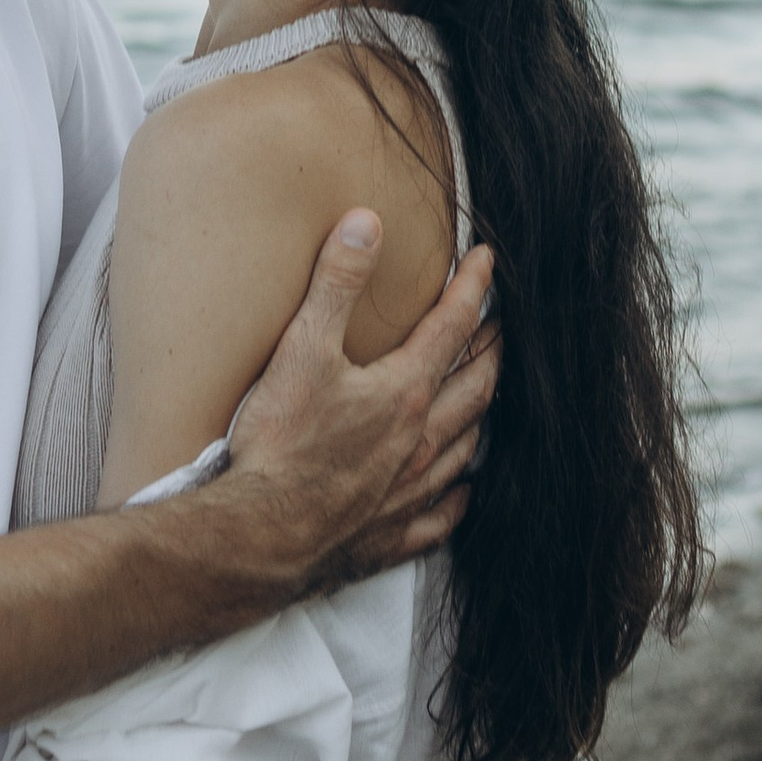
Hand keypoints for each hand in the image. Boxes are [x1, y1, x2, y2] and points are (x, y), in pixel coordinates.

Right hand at [223, 214, 496, 591]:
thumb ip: (336, 284)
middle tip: (500, 328)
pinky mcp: (391, 534)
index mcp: (404, 392)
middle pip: (475, 386)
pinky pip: (441, 516)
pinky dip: (456, 498)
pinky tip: (459, 492)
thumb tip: (365, 224)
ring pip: (466, 447)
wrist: (261, 536)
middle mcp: (420, 441)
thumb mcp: (302, 349)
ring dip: (480, 415)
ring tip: (485, 397)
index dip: (473, 288)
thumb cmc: (280, 446)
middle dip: (491, 350)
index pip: (453, 326)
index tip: (487, 261)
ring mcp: (410, 491)